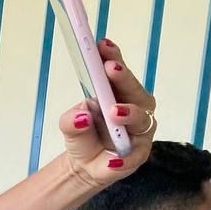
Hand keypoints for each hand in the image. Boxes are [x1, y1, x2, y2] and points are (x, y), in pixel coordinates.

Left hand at [59, 40, 156, 191]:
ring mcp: (140, 130)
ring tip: (114, 111)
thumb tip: (82, 115)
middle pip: (134, 89)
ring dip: (129, 113)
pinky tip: (112, 159)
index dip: (113, 57)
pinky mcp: (139, 153)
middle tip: (110, 68)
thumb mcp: (69, 125)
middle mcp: (135, 106)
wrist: (85, 164)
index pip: (118, 71)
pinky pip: (135, 154)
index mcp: (118, 92)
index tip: (102, 45)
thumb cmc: (83, 135)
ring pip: (141, 119)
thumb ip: (71, 119)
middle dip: (123, 78)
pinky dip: (124, 157)